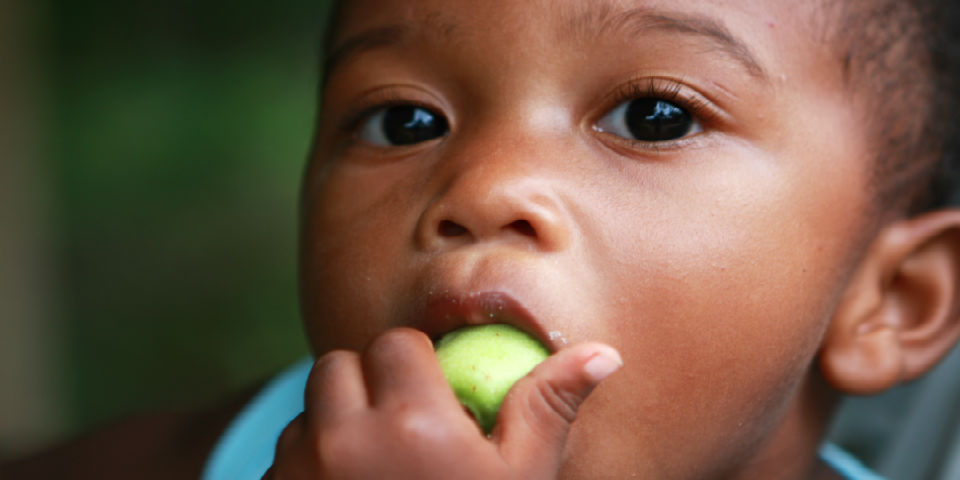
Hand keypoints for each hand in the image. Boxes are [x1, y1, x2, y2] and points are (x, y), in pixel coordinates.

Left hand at [262, 327, 620, 479]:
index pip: (395, 344)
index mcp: (411, 423)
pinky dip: (308, 466)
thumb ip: (548, 407)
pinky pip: (283, 457)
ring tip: (375, 472)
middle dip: (366, 384)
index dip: (415, 365)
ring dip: (333, 425)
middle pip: (338, 365)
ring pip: (307, 412)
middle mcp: (343, 438)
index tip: (431, 401)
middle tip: (399, 428)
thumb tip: (603, 352)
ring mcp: (298, 471)